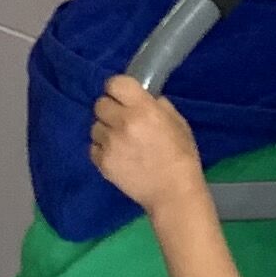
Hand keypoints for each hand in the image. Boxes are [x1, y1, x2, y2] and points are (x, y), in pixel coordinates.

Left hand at [90, 76, 210, 213]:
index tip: (124, 96)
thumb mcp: (178, 122)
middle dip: (111, 110)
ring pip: (95, 126)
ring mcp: (110, 143)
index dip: (118, 89)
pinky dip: (103, 150)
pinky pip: (94, 148)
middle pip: (100, 104)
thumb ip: (158, 105)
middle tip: (123, 120)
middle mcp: (122, 122)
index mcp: (143, 109)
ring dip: (106, 131)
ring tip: (121, 142)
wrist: (173, 193)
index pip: (115, 83)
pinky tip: (118, 156)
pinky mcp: (102, 162)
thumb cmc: (181, 156)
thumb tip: (144, 98)